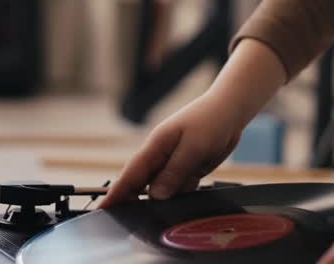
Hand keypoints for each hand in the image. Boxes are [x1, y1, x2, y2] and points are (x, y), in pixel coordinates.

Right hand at [100, 39, 285, 208]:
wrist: (231, 110)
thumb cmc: (210, 119)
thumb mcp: (193, 147)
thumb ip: (174, 172)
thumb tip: (154, 195)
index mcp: (156, 146)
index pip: (130, 174)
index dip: (116, 193)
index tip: (102, 209)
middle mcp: (161, 156)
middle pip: (142, 185)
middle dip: (134, 203)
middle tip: (128, 224)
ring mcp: (174, 162)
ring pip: (160, 189)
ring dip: (159, 202)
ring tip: (155, 218)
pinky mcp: (188, 168)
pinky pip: (178, 188)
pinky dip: (178, 197)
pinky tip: (180, 205)